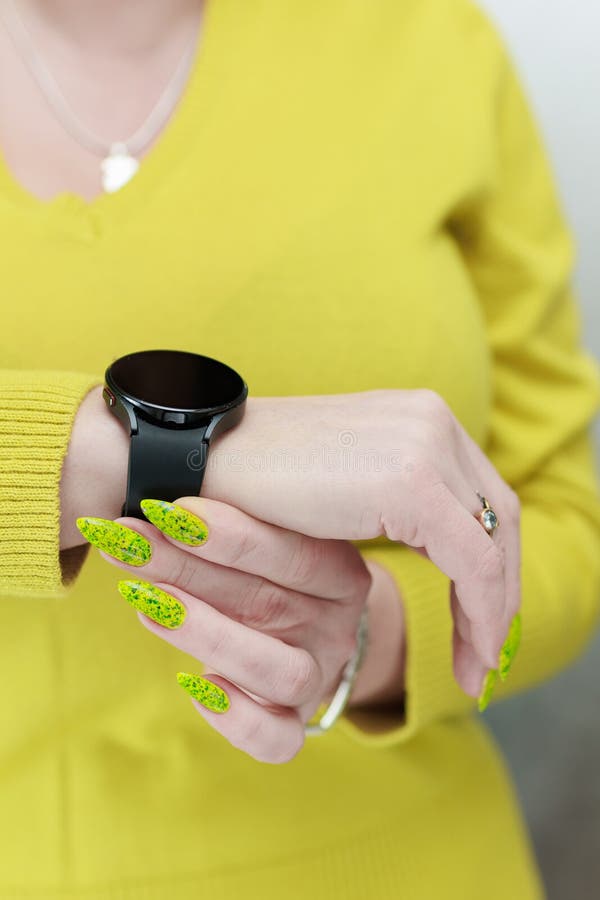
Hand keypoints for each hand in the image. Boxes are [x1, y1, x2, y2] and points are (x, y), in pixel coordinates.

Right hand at [66, 386, 519, 698]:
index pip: (482, 498)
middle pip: (500, 519)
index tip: (480, 623)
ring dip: (493, 614)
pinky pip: (472, 563)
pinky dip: (480, 614)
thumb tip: (431, 546)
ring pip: (495, 545)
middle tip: (486, 657)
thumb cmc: (255, 484)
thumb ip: (391, 502)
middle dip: (502, 593)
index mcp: (418, 417)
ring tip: (475, 668)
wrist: (197, 458)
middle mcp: (432, 419)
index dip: (492, 564)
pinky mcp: (410, 481)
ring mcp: (425, 444)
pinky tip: (465, 656)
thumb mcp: (343, 489)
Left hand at [81, 496, 375, 763]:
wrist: (309, 618)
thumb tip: (160, 478)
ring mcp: (321, 674)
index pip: (294, 552)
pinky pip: (279, 737)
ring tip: (148, 603)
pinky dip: (236, 719)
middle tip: (127, 542)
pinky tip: (195, 686)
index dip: (231, 535)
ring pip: (279, 671)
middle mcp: (339, 623)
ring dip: (207, 634)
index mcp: (342, 570)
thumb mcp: (269, 529)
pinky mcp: (298, 718)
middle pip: (268, 603)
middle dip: (186, 569)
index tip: (167, 509)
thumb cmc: (270, 563)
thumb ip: (232, 511)